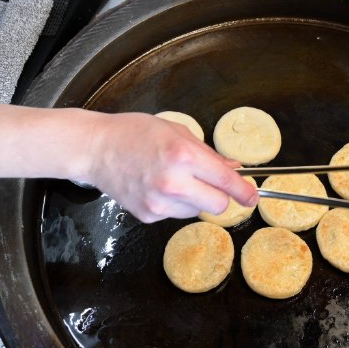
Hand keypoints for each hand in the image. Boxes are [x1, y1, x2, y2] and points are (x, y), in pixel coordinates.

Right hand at [80, 112, 258, 222]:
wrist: (96, 149)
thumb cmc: (134, 133)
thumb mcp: (176, 132)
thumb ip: (208, 153)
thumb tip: (234, 169)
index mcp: (183, 156)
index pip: (226, 182)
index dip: (245, 191)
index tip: (252, 197)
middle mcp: (173, 182)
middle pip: (218, 205)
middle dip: (219, 196)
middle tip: (209, 184)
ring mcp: (159, 203)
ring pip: (196, 212)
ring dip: (194, 200)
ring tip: (172, 180)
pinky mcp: (148, 215)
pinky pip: (175, 215)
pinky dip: (173, 204)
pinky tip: (156, 187)